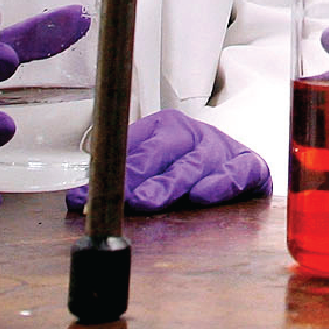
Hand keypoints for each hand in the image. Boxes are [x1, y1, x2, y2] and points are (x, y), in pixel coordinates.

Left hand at [66, 110, 270, 213]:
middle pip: (163, 154)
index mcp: (165, 128)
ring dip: (172, 184)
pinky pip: (238, 173)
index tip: (90, 195)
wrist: (238, 157)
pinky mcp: (249, 165)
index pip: (135, 149)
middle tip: (123, 198)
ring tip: (152, 200)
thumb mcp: (154, 162)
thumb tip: (79, 199)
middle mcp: (193, 134)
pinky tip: (204, 195)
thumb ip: (119, 179)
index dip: (112, 174)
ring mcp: (222, 149)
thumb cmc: (189, 163)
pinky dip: (221, 184)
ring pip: (195, 165)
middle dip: (141, 178)